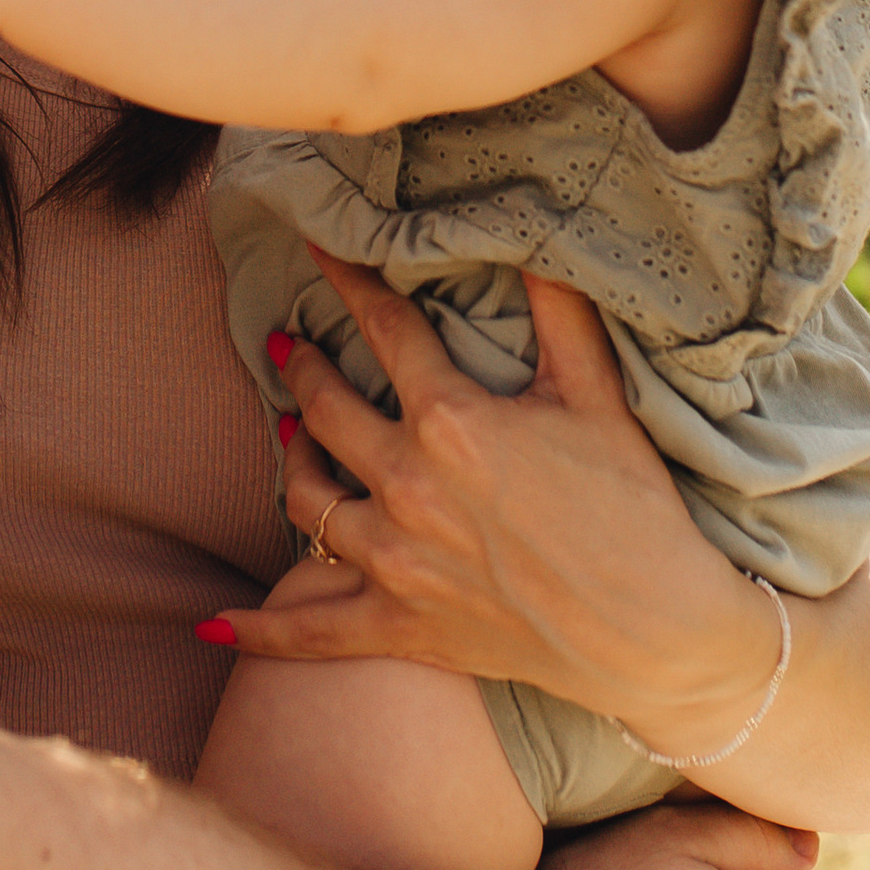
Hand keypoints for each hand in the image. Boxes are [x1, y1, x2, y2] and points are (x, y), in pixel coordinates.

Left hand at [211, 254, 780, 750]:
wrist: (658, 632)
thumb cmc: (635, 509)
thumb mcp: (598, 396)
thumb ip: (559, 311)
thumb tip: (530, 237)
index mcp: (452, 421)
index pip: (383, 330)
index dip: (348, 281)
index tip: (316, 248)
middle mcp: (408, 487)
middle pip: (325, 411)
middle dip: (301, 367)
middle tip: (285, 343)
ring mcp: (397, 563)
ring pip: (306, 500)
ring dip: (290, 460)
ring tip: (288, 433)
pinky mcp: (401, 627)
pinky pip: (310, 630)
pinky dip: (258, 630)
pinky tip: (211, 624)